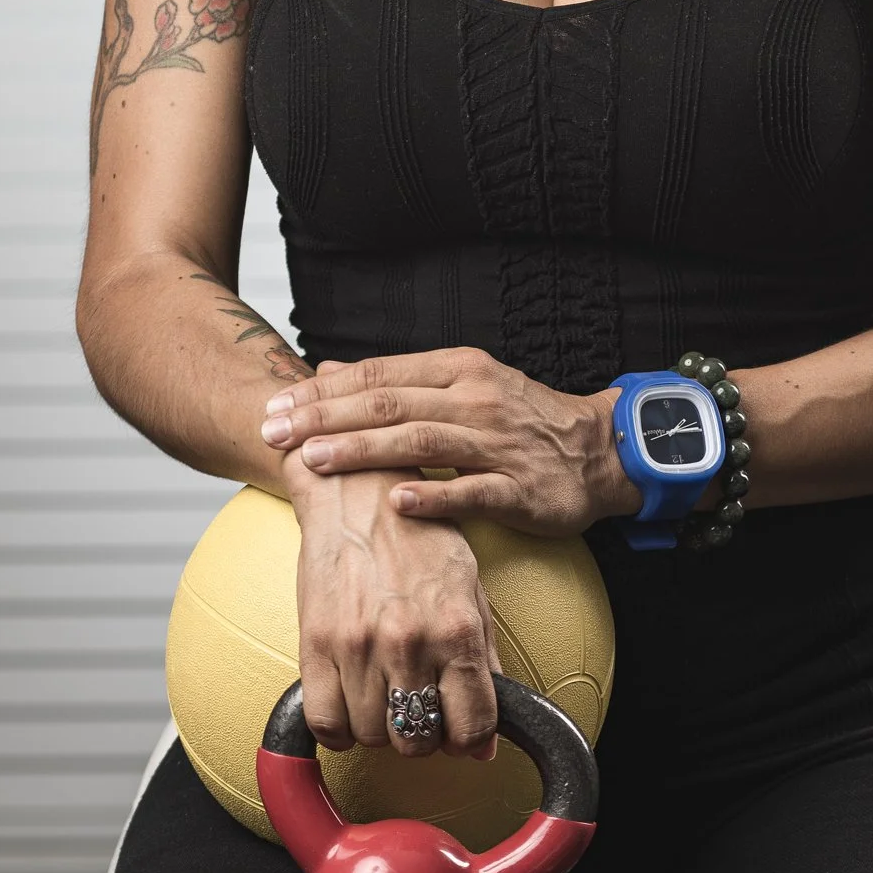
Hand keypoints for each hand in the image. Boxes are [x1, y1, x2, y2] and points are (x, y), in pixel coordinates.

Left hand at [261, 347, 639, 534]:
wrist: (597, 450)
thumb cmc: (520, 418)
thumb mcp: (463, 383)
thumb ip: (399, 380)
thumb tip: (330, 369)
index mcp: (458, 369)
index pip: (379, 374)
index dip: (325, 389)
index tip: (277, 404)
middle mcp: (474, 398)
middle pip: (390, 404)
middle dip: (326, 418)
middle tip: (275, 431)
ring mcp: (497, 443)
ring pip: (421, 442)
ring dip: (364, 452)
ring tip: (315, 461)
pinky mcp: (519, 488)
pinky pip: (471, 491)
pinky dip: (433, 495)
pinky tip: (396, 503)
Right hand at [283, 451, 501, 761]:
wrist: (357, 487)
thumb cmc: (418, 533)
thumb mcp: (469, 585)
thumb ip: (483, 660)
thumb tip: (486, 741)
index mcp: (456, 627)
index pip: (472, 728)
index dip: (468, 741)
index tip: (458, 731)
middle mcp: (410, 640)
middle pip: (417, 741)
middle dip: (420, 733)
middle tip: (416, 702)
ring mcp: (360, 644)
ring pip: (371, 736)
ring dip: (377, 725)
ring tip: (382, 687)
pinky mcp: (316, 643)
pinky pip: (325, 724)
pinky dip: (337, 726)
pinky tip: (348, 698)